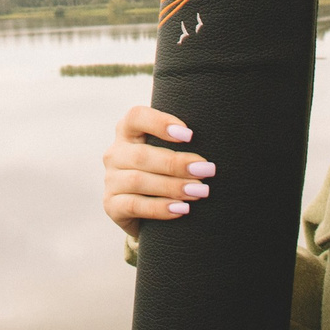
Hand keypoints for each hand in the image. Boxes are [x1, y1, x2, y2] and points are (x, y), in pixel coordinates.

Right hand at [99, 104, 213, 237]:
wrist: (148, 212)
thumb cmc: (166, 173)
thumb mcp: (169, 153)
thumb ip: (182, 143)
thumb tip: (218, 140)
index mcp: (128, 132)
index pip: (136, 117)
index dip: (160, 122)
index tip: (189, 134)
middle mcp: (115, 153)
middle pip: (141, 154)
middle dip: (177, 163)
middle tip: (206, 170)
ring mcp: (111, 180)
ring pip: (138, 181)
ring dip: (172, 186)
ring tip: (200, 191)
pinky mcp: (111, 205)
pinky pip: (134, 205)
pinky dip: (160, 208)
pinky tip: (181, 209)